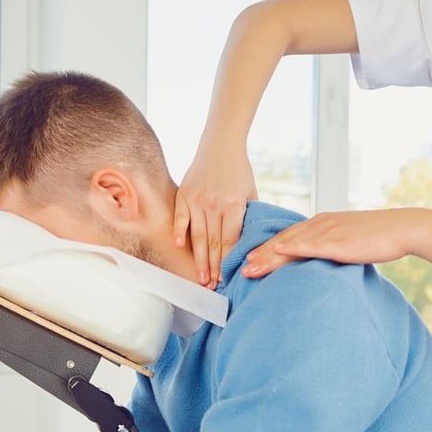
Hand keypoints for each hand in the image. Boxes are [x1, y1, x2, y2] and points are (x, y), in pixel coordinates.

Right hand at [175, 144, 255, 287]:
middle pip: (212, 243)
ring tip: (200, 278)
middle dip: (212, 267)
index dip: (226, 262)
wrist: (221, 145)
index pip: (229, 241)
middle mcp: (214, 204)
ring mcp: (197, 199)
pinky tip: (180, 247)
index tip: (225, 278)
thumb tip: (247, 244)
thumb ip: (249, 217)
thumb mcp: (251, 193)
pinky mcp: (184, 194)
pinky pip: (181, 218)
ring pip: (197, 236)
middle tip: (211, 287)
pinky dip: (180, 232)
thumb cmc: (240, 171)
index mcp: (234, 205)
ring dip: (198, 259)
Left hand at [242, 208, 417, 277]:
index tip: (248, 260)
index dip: (266, 249)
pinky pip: (313, 244)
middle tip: (240, 268)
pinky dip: (294, 247)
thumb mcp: (347, 242)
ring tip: (250, 267)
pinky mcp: (340, 241)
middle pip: (283, 241)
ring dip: (268, 255)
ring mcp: (329, 232)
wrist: (401, 228)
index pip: (287, 238)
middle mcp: (320, 225)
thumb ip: (330, 249)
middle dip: (259, 255)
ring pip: (292, 243)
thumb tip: (318, 263)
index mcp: (321, 224)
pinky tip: (279, 250)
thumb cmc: (377, 238)